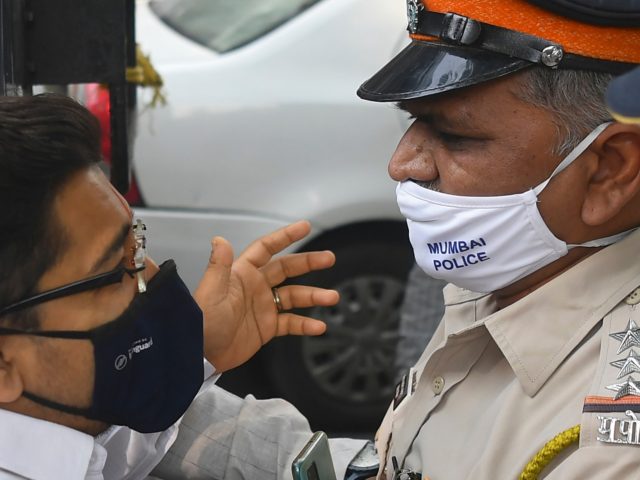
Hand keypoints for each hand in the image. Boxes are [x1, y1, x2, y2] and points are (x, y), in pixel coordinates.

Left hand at [194, 220, 338, 371]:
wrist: (199, 355)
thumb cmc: (201, 322)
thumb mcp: (210, 292)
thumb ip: (219, 266)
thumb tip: (219, 240)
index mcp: (242, 273)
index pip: (267, 248)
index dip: (285, 236)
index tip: (305, 227)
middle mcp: (255, 286)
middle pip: (287, 269)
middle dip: (308, 262)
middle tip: (329, 258)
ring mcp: (263, 307)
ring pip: (294, 296)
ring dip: (314, 296)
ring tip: (332, 297)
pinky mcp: (267, 327)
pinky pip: (291, 323)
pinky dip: (305, 324)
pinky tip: (318, 327)